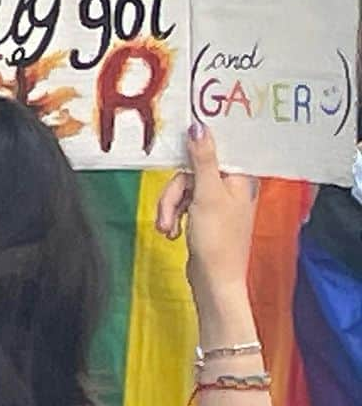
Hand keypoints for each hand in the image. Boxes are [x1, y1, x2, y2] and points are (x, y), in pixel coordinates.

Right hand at [155, 122, 257, 313]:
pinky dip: (173, 217)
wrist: (215, 281)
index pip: (212, 151)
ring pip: (183, 190)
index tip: (174, 156)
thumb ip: (202, 159)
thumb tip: (198, 125)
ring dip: (169, 209)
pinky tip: (172, 233)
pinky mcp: (205, 217)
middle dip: (172, 195)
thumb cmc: (217, 239)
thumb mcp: (206, 194)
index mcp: (238, 178)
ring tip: (167, 230)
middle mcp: (231, 187)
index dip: (192, 153)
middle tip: (167, 217)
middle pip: (190, 174)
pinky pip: (183, 205)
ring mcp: (218, 203)